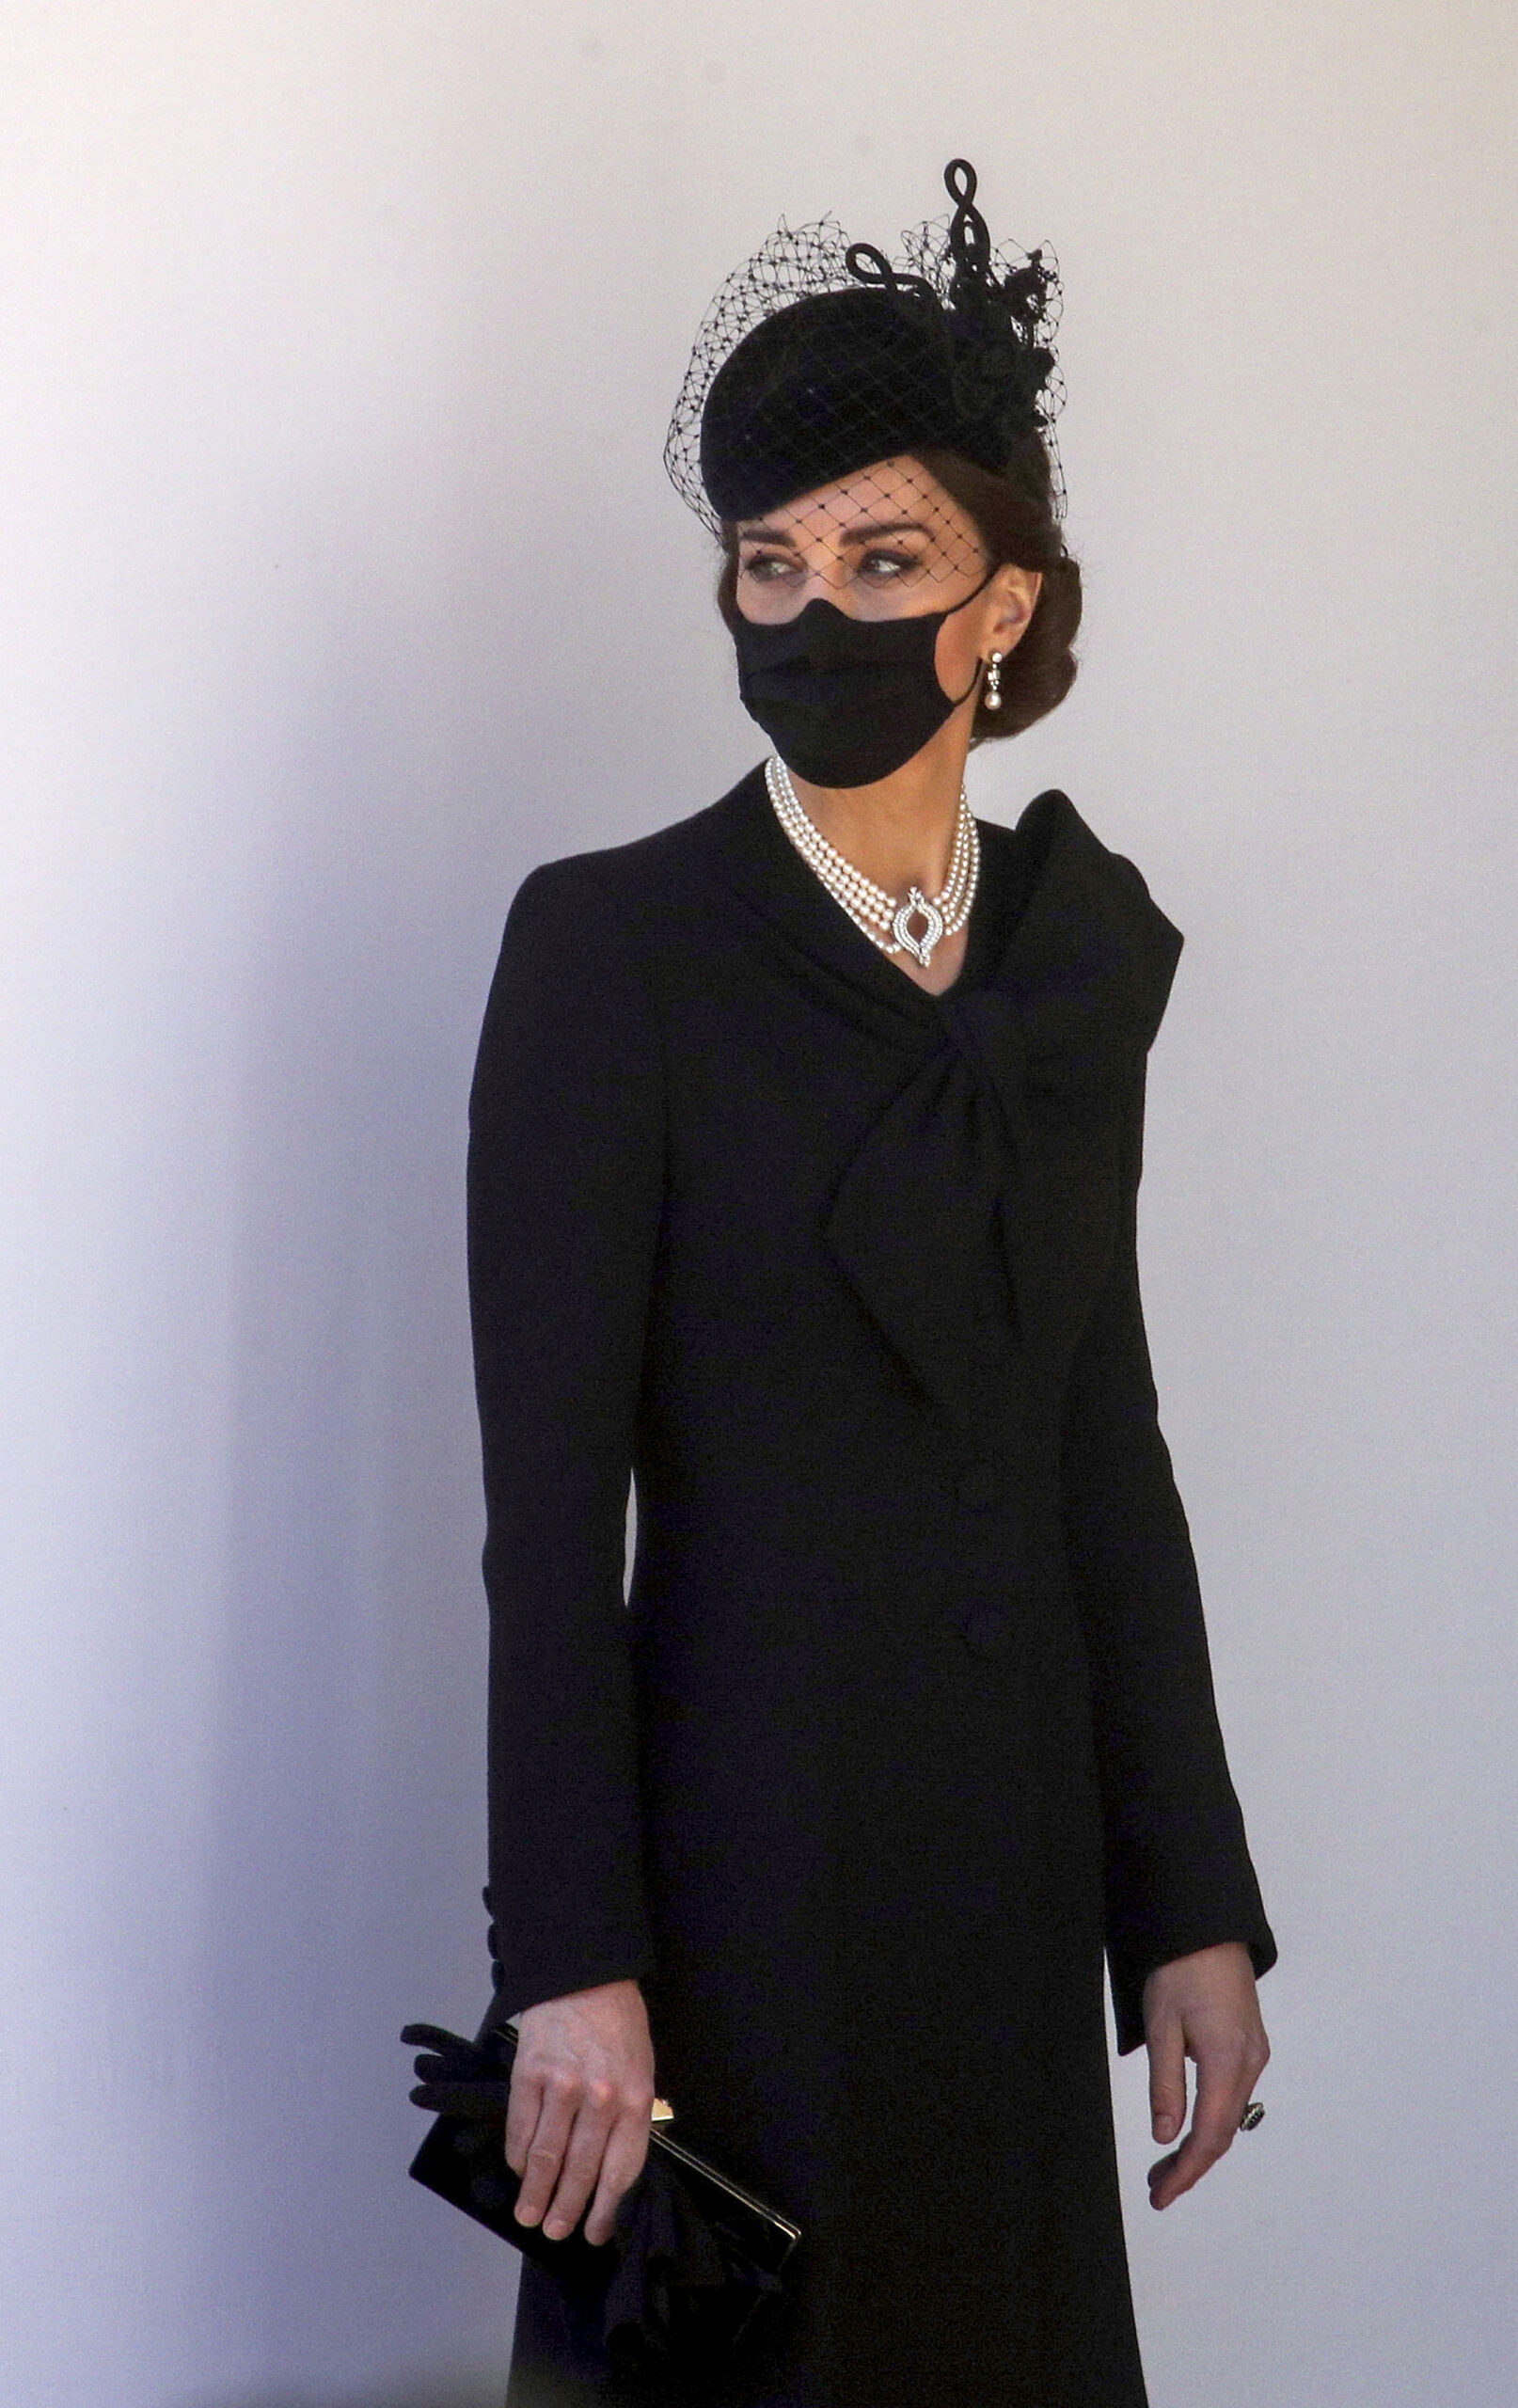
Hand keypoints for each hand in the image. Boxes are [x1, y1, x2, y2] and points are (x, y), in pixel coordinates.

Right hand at [505, 1978, 655, 2247]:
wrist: (586, 1974)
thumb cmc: (618, 2026)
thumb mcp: (641, 2070)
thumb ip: (628, 2119)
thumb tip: (610, 2172)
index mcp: (635, 2100)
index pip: (621, 2172)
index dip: (606, 2210)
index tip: (594, 2233)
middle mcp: (600, 2098)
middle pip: (580, 2171)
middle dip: (566, 2210)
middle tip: (555, 2233)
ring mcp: (562, 2087)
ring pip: (546, 2157)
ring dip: (535, 2194)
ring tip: (528, 2216)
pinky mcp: (530, 2074)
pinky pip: (522, 2129)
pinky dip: (519, 2157)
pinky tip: (520, 2170)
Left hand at [1142, 1941, 1269, 2211]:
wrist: (1206, 1929)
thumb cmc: (1180, 1969)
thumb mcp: (1161, 2027)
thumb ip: (1165, 2085)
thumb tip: (1165, 2137)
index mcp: (1227, 2060)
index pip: (1209, 2135)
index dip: (1186, 2172)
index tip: (1161, 2195)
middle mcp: (1249, 2063)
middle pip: (1224, 2133)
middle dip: (1191, 2166)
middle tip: (1157, 2187)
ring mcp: (1254, 2055)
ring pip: (1231, 2117)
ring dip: (1201, 2145)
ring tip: (1166, 2165)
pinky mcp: (1251, 2045)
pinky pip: (1234, 2096)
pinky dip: (1212, 2121)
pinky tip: (1191, 2127)